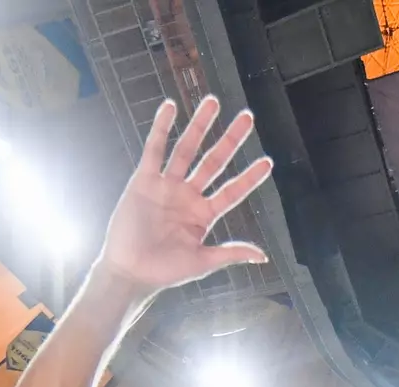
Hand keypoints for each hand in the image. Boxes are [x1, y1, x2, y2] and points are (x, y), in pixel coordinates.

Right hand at [98, 97, 272, 294]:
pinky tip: (170, 106)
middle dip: (231, 140)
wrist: (131, 272)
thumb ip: (231, 253)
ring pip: (187, 149)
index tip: (267, 161)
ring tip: (213, 102)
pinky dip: (161, 128)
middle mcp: (189, 196)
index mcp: (205, 214)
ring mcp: (167, 186)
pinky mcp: (144, 180)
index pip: (233, 191)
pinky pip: (154, 149)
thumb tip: (262, 256)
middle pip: (215, 162)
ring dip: (200, 126)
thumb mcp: (203, 262)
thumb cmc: (166, 271)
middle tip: (248, 118)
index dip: (249, 177)